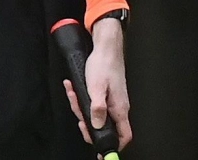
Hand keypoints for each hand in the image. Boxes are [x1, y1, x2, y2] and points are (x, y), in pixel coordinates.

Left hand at [63, 19, 132, 155]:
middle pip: (104, 128)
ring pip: (95, 115)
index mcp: (119, 108)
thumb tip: (96, 125)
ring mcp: (112, 101)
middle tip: (79, 117)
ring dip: (80, 107)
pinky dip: (81, 99)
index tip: (102, 151)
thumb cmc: (104, 64)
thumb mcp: (96, 87)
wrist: (106, 47)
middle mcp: (117, 107)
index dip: (113, 146)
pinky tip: (74, 89)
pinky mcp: (105, 95)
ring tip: (73, 94)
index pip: (123, 135)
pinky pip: (92, 104)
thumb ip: (97, 108)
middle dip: (87, 124)